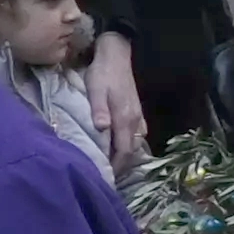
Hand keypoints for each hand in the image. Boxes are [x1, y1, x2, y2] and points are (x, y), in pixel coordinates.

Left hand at [85, 50, 150, 171]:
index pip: (123, 151)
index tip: (106, 178)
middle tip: (107, 175)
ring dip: (125, 155)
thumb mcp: (95, 90)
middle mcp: (135, 120)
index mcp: (124, 118)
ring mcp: (138, 116)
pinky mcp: (137, 111)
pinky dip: (130, 145)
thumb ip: (99, 110)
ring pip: (135, 143)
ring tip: (112, 164)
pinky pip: (137, 135)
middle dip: (121, 165)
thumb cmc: (102, 73)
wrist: (116, 55)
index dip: (116, 166)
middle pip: (131, 151)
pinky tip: (120, 146)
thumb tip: (102, 129)